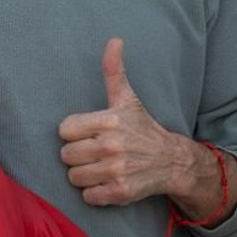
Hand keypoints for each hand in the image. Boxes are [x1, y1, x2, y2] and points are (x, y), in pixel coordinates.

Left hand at [58, 38, 213, 207]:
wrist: (171, 161)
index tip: (89, 134)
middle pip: (66, 155)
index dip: (75, 133)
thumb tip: (114, 40)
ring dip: (84, 175)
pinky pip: (88, 196)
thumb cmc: (143, 128)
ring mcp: (116, 171)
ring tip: (101, 167)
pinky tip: (108, 182)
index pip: (65, 130)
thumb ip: (114, 71)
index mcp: (110, 120)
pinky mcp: (119, 193)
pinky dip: (95, 193)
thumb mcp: (128, 99)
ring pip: (74, 177)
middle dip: (78, 155)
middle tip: (96, 152)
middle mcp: (112, 145)